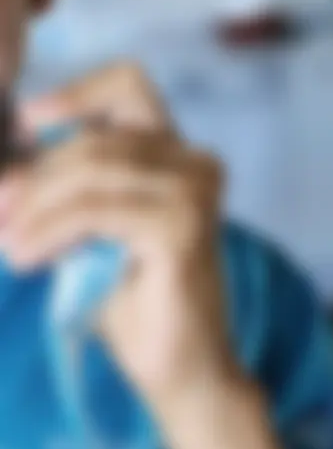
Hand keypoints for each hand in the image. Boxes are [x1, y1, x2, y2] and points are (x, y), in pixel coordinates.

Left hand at [0, 61, 240, 414]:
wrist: (177, 365)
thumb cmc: (130, 297)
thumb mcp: (88, 226)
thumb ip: (62, 188)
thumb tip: (3, 172)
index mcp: (177, 154)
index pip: (129, 82)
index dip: (75, 92)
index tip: (27, 125)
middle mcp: (196, 163)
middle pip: (92, 140)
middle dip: (31, 179)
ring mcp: (196, 193)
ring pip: (89, 170)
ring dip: (34, 209)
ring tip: (12, 246)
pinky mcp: (184, 227)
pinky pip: (94, 210)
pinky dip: (49, 232)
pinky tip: (29, 258)